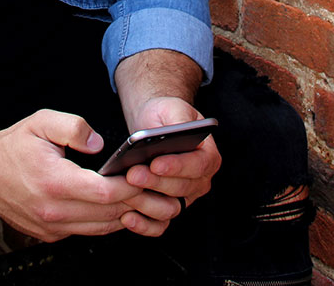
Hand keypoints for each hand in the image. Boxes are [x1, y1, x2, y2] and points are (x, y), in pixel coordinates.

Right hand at [0, 109, 145, 241]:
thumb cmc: (13, 147)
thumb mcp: (42, 121)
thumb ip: (74, 127)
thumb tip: (99, 143)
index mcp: (54, 183)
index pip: (106, 193)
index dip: (132, 186)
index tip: (146, 175)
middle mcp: (53, 211)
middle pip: (109, 214)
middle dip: (137, 201)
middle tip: (156, 188)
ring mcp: (51, 227)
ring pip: (102, 228)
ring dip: (126, 215)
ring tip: (145, 198)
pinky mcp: (50, 234)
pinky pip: (88, 231)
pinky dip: (108, 221)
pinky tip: (120, 207)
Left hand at [121, 97, 221, 235]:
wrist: (154, 127)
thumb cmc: (165, 116)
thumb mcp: (173, 108)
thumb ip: (178, 118)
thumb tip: (175, 130)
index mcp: (208, 156)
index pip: (198, 165)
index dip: (177, 167)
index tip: (155, 163)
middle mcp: (200, 180)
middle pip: (181, 188)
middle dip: (155, 182)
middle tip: (132, 173)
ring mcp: (185, 197)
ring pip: (170, 208)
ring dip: (146, 202)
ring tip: (125, 191)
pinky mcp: (168, 209)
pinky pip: (159, 225)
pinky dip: (144, 225)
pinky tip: (127, 216)